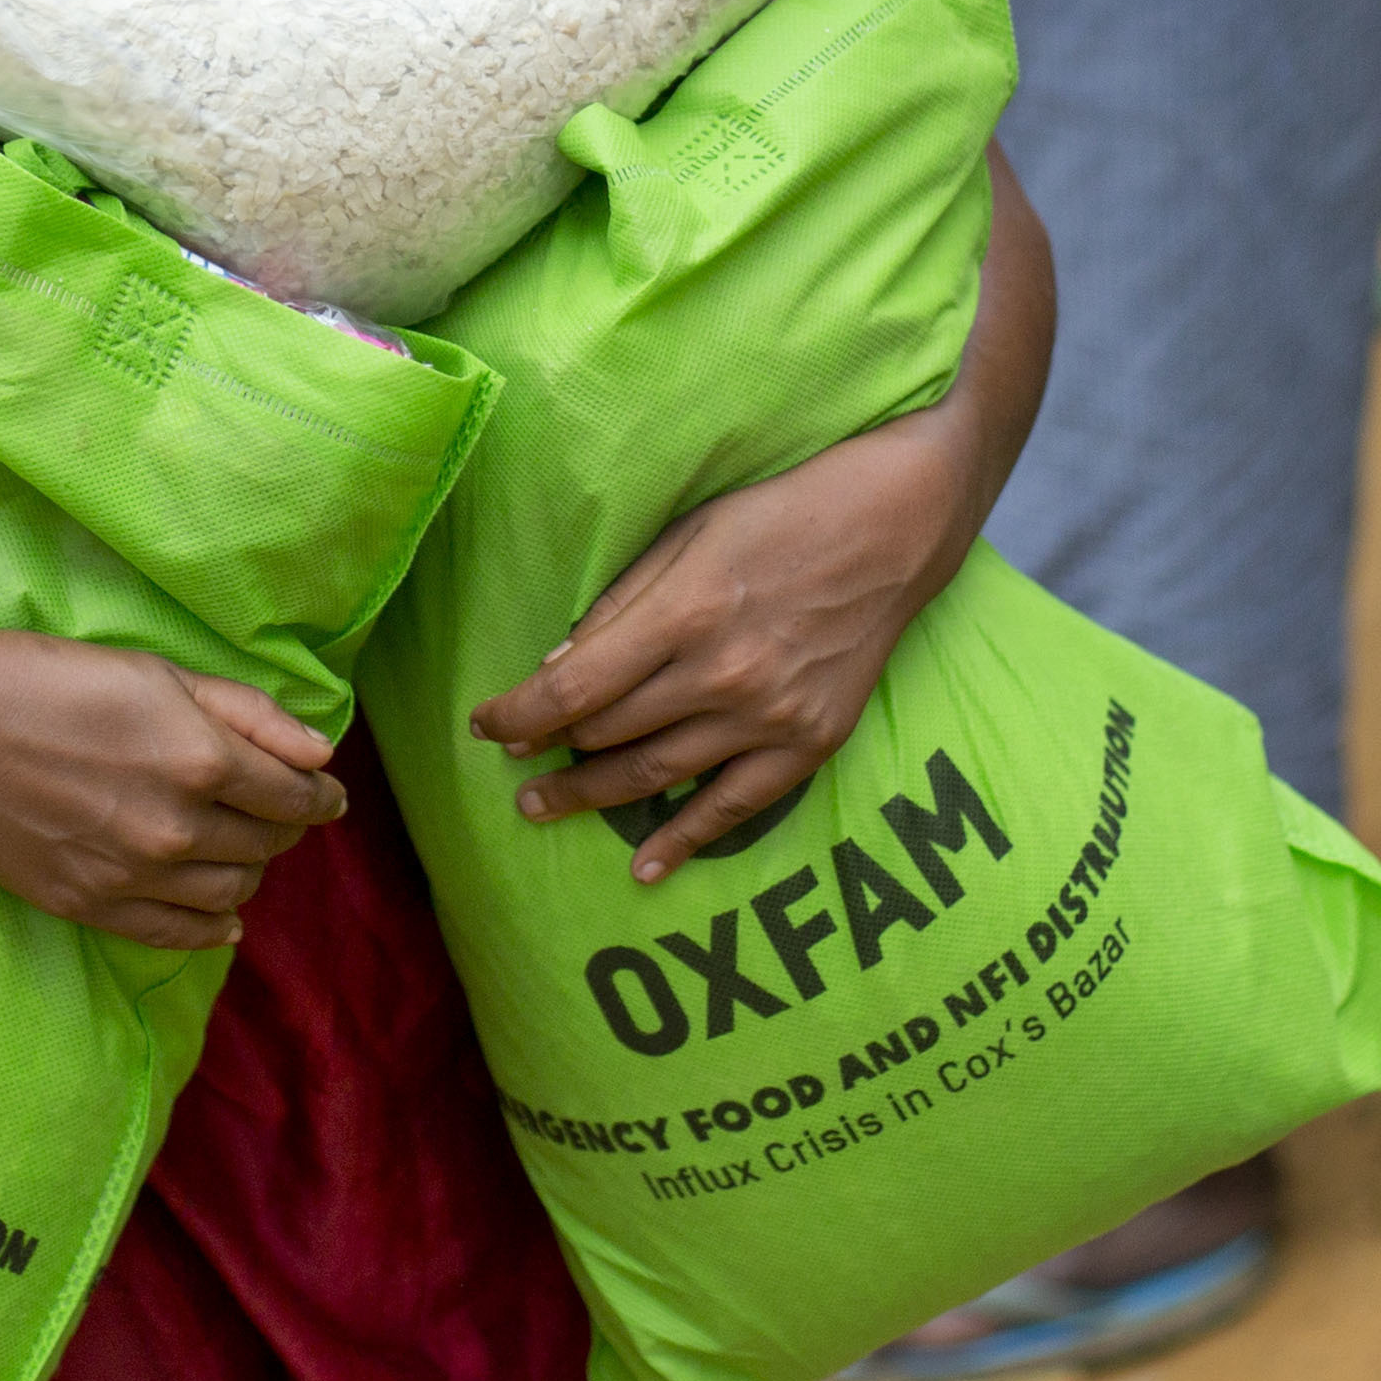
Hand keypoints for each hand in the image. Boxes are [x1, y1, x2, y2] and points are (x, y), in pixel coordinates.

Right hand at [0, 614, 345, 950]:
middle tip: (280, 808)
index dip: (320, 796)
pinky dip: (212, 928)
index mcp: (197, 759)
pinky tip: (224, 916)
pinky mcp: (86, 906)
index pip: (293, 796)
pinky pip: (176, 935)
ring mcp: (128, 876)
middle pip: (266, 844)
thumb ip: (247, 714)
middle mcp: (173, 828)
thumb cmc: (43, 676)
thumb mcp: (155, 672)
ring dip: (250, 870)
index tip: (328, 793)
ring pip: (230, 893)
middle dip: (285, 826)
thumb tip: (320, 756)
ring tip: (244, 847)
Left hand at [470, 411, 974, 881]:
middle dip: (547, 753)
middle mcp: (723, 674)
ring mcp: (769, 716)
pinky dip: (684, 840)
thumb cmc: (780, 515)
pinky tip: (643, 865)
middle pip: (608, 734)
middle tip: (513, 765)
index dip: (518, 715)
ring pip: (655, 776)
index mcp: (685, 612)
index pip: (574, 690)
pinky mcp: (810, 742)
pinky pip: (734, 807)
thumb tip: (554, 671)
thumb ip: (620, 606)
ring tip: (543, 807)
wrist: (895, 528)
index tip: (486, 725)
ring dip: (590, 797)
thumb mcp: (687, 534)